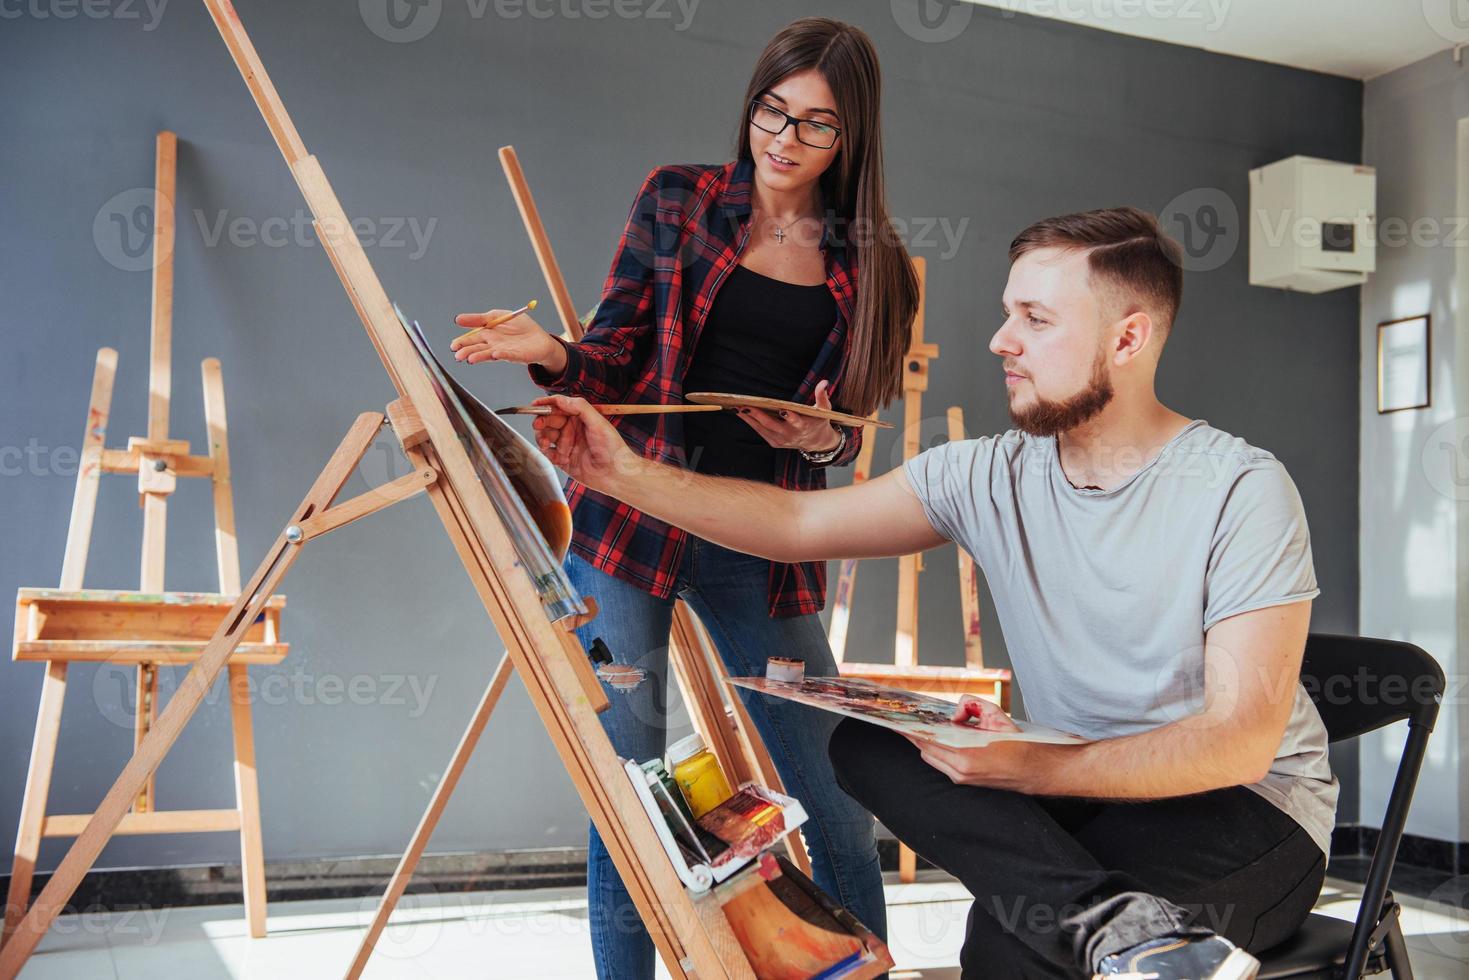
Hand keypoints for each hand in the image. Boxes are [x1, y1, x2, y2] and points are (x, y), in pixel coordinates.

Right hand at [450, 309, 563, 370]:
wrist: (540, 338)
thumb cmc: (519, 327)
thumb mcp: (497, 316)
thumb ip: (479, 318)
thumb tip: (457, 319)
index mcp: (488, 335)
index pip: (471, 339)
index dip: (462, 343)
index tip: (453, 346)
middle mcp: (493, 345)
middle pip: (478, 349)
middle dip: (467, 351)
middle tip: (458, 355)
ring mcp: (504, 351)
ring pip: (489, 354)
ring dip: (480, 356)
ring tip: (470, 359)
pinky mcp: (517, 355)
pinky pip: (509, 355)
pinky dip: (502, 354)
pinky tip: (494, 353)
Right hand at [530, 395, 637, 490]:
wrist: (615, 474)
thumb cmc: (613, 448)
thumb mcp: (598, 423)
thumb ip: (580, 408)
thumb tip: (561, 399)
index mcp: (580, 418)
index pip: (559, 407)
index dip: (546, 405)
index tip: (535, 404)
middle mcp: (572, 430)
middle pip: (549, 421)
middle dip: (542, 422)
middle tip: (538, 425)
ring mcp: (566, 445)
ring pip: (545, 436)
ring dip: (542, 438)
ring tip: (545, 443)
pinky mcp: (563, 460)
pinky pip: (548, 454)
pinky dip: (547, 454)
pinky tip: (556, 456)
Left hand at [735, 380, 841, 452]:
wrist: (816, 442)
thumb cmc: (818, 421)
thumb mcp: (824, 409)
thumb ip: (822, 396)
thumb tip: (824, 382)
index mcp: (803, 426)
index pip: (795, 421)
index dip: (788, 416)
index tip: (781, 409)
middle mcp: (791, 435)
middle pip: (772, 425)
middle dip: (758, 416)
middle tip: (744, 406)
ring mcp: (781, 440)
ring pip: (763, 429)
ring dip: (749, 419)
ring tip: (737, 408)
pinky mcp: (775, 443)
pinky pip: (761, 432)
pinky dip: (751, 423)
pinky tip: (741, 413)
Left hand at [899, 696, 1028, 789]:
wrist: (1032, 769)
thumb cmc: (1016, 743)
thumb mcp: (995, 716)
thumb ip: (972, 705)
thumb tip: (955, 712)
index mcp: (965, 754)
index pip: (928, 739)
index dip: (911, 729)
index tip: (899, 721)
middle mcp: (960, 769)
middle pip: (925, 749)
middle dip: (915, 735)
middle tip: (906, 721)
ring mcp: (960, 777)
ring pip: (931, 758)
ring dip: (926, 743)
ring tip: (921, 727)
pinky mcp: (963, 781)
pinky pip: (941, 763)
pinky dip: (936, 751)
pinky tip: (938, 739)